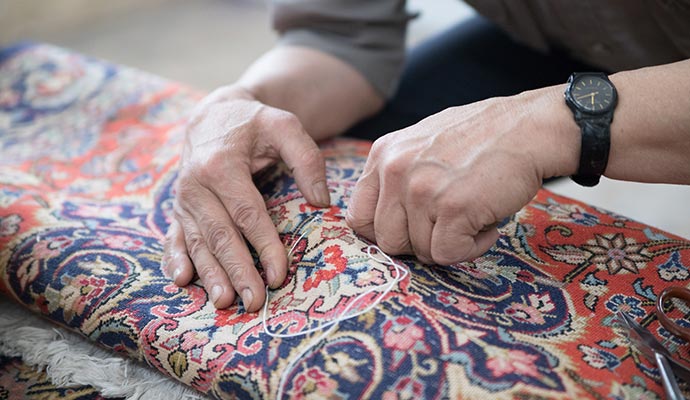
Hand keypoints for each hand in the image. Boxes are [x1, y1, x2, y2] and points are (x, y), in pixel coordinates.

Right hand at [164, 85, 329, 310]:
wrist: (213, 117)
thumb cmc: (253, 124)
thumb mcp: (284, 126)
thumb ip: (307, 158)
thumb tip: (321, 201)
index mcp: (221, 165)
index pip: (247, 214)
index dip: (264, 246)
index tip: (280, 275)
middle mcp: (195, 185)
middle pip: (220, 235)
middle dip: (238, 271)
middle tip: (255, 302)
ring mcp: (183, 200)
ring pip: (197, 242)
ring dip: (210, 274)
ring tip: (223, 302)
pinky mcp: (178, 210)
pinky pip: (174, 237)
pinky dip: (175, 259)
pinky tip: (181, 280)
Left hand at [346, 89, 577, 264]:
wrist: (530, 127)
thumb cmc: (481, 139)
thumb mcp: (422, 144)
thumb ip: (396, 177)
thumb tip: (380, 224)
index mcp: (383, 155)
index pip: (358, 218)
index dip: (386, 232)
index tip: (412, 230)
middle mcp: (395, 170)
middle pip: (387, 242)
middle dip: (419, 242)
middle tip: (449, 224)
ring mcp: (422, 189)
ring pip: (420, 251)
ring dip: (451, 243)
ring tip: (473, 213)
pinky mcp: (452, 208)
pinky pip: (448, 255)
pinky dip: (472, 248)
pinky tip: (487, 222)